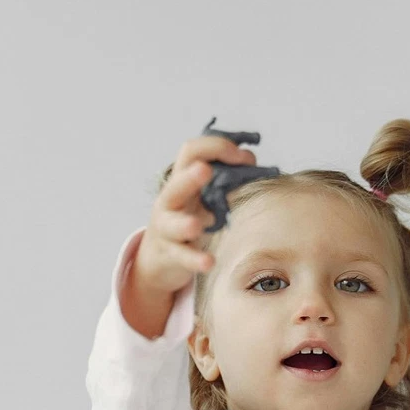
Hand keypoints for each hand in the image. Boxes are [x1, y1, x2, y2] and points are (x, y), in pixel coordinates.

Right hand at [120, 136, 255, 337]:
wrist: (158, 258)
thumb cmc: (186, 219)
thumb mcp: (201, 197)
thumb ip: (223, 179)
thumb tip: (251, 161)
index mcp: (180, 181)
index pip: (191, 152)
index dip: (216, 148)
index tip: (244, 157)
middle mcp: (169, 202)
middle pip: (175, 185)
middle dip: (190, 178)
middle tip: (206, 171)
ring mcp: (166, 230)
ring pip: (172, 224)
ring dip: (184, 224)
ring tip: (196, 226)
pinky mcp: (169, 254)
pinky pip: (182, 257)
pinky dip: (196, 260)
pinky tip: (209, 262)